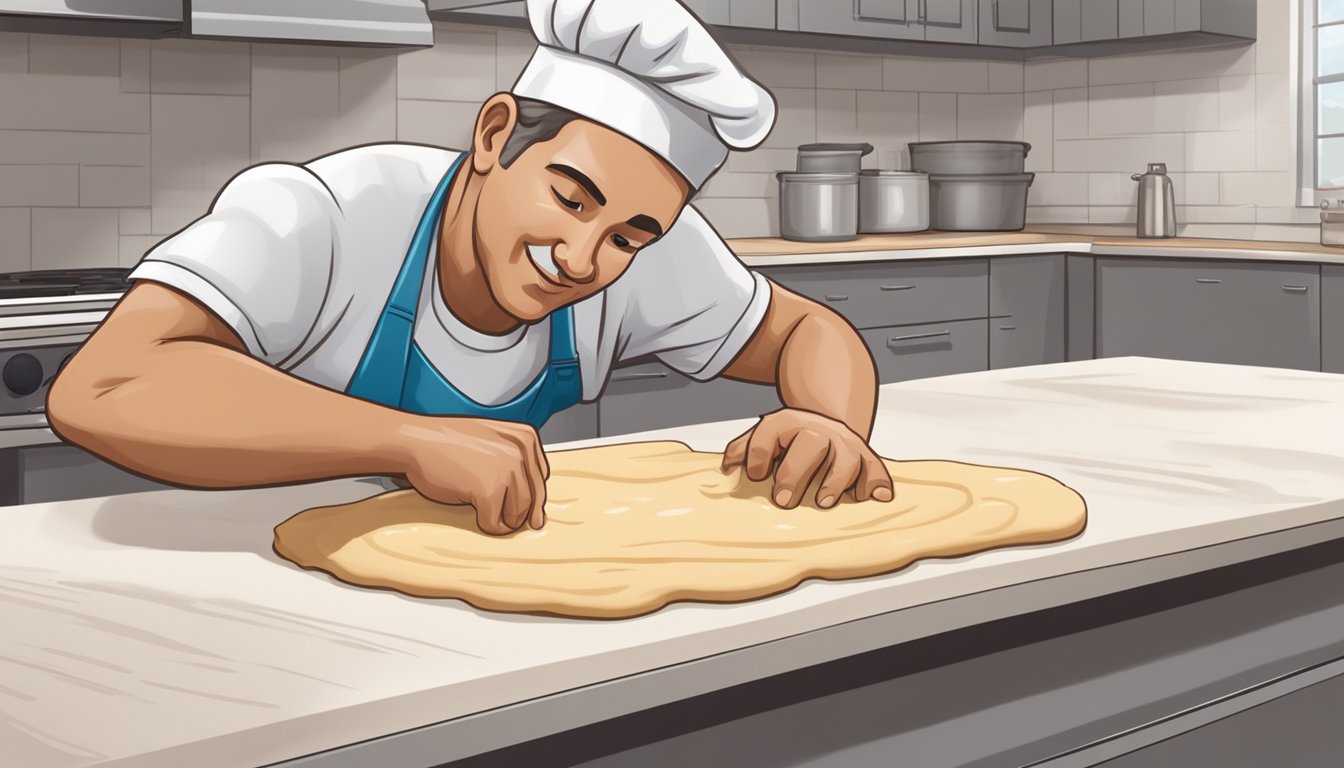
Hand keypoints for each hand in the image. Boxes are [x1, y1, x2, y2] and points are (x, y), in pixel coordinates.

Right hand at [398, 416, 548, 534]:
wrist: (413, 441)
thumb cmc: (445, 443)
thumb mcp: (490, 440)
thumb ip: (513, 460)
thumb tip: (531, 500)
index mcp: (525, 437)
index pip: (540, 478)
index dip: (531, 497)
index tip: (525, 510)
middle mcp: (521, 452)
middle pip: (532, 499)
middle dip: (520, 515)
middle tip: (509, 524)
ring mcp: (506, 471)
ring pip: (518, 515)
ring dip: (503, 522)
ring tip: (486, 515)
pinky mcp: (490, 491)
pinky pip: (497, 524)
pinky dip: (487, 526)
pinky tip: (476, 517)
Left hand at [721, 409, 893, 508]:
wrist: (825, 423)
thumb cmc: (790, 440)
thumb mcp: (765, 437)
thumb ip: (744, 450)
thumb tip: (727, 468)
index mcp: (787, 423)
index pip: (770, 433)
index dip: (759, 453)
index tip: (754, 475)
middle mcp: (818, 430)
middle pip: (809, 443)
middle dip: (795, 472)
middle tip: (782, 500)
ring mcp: (844, 443)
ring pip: (847, 457)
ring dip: (835, 480)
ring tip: (823, 502)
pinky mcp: (866, 457)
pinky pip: (876, 468)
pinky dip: (878, 483)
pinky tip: (877, 498)